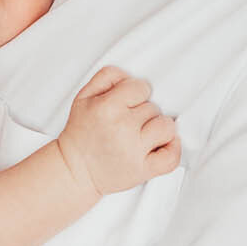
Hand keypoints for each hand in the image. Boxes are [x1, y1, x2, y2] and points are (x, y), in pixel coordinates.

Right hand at [58, 65, 180, 196]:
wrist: (74, 170)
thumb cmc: (81, 135)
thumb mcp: (84, 97)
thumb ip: (106, 77)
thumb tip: (129, 75)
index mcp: (107, 107)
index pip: (141, 87)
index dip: (136, 94)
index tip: (129, 103)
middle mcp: (122, 128)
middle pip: (153, 107)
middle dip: (143, 113)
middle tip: (128, 122)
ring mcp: (134, 150)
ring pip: (166, 127)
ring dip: (158, 128)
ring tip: (144, 133)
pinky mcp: (142, 170)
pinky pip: (171, 156)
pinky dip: (172, 149)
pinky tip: (161, 145)